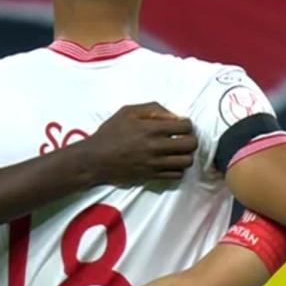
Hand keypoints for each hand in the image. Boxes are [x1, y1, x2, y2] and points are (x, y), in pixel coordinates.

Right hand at [80, 103, 199, 184]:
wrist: (95, 159)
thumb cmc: (110, 133)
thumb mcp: (127, 112)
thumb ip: (153, 109)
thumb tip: (174, 115)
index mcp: (151, 129)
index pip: (185, 127)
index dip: (187, 124)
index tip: (181, 126)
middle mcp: (156, 147)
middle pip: (191, 145)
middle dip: (190, 139)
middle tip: (182, 138)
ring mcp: (156, 164)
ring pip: (187, 161)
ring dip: (186, 155)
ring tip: (178, 151)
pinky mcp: (153, 176)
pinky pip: (177, 175)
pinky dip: (177, 168)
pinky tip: (170, 162)